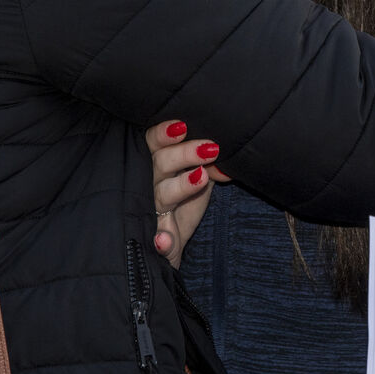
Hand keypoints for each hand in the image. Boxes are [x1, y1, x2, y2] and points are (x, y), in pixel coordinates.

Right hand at [145, 120, 230, 268]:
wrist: (170, 247)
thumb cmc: (183, 203)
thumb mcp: (198, 179)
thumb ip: (209, 165)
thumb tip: (224, 158)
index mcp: (158, 166)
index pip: (153, 143)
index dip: (164, 134)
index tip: (183, 126)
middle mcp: (150, 185)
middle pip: (160, 163)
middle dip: (183, 154)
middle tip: (210, 149)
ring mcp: (153, 212)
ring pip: (162, 196)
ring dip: (180, 187)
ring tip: (200, 178)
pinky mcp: (158, 242)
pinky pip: (158, 242)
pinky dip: (161, 241)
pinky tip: (164, 241)